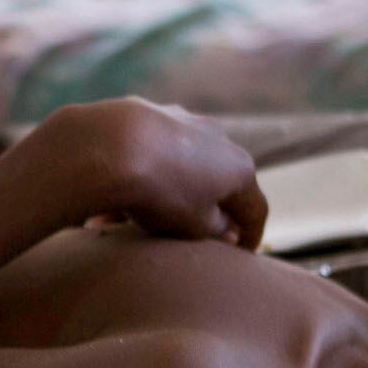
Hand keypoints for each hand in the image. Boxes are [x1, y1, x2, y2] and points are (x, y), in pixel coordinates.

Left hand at [37, 98, 267, 247]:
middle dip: (208, 210)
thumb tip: (228, 228)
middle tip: (194, 236)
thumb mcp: (196, 226)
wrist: (111, 145)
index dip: (251, 236)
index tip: (242, 255)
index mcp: (239, 169)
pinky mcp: (151, 112)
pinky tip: (118, 195)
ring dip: (171, 193)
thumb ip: (218, 229)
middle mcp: (220, 139)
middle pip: (220, 183)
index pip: (255, 209)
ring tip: (141, 221)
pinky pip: (155, 151)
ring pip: (185, 166)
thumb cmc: (161, 192)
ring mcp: (186, 121)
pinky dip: (146, 173)